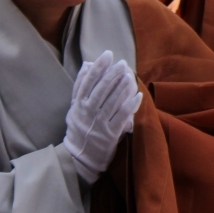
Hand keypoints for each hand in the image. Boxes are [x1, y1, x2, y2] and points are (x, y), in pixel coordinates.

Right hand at [63, 51, 143, 182]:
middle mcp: (87, 113)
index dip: (98, 68)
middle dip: (112, 75)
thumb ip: (80, 87)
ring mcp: (98, 124)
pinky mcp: (110, 134)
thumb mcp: (75, 108)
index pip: (87, 82)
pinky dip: (130, 106)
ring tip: (130, 75)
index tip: (107, 55)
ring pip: (111, 102)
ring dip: (122, 88)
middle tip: (122, 62)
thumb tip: (87, 65)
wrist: (80, 158)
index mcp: (78, 105)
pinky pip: (121, 118)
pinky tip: (138, 95)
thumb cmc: (79, 128)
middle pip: (100, 90)